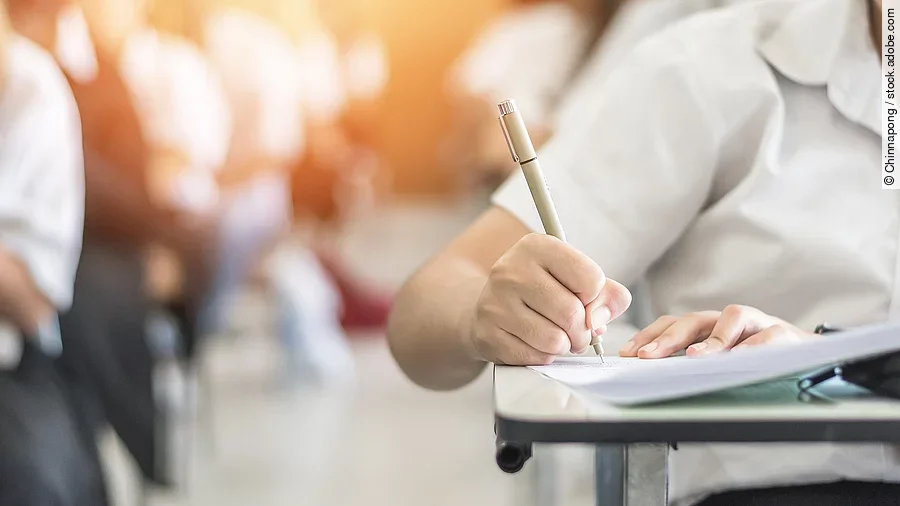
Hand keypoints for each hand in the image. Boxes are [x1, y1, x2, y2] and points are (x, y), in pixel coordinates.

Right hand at [468, 234, 631, 364]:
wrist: (491, 304)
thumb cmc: (540, 290)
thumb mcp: (573, 277)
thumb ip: (606, 293)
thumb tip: (600, 319)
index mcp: (537, 246)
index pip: (590, 278)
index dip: (595, 297)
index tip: (584, 299)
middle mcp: (511, 270)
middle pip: (571, 313)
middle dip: (583, 331)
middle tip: (579, 332)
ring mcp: (495, 302)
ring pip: (554, 340)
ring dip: (564, 345)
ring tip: (558, 337)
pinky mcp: (487, 333)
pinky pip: (534, 357)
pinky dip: (544, 356)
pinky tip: (536, 343)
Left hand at [620, 305, 815, 358]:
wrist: (810, 355)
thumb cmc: (758, 359)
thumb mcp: (722, 361)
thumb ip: (694, 364)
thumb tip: (653, 376)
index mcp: (709, 326)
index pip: (673, 323)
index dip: (649, 335)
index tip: (628, 352)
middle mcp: (729, 320)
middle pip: (694, 319)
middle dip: (668, 337)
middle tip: (648, 356)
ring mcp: (757, 322)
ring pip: (732, 317)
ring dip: (711, 338)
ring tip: (693, 358)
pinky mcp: (785, 333)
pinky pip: (769, 336)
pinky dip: (754, 346)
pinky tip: (740, 359)